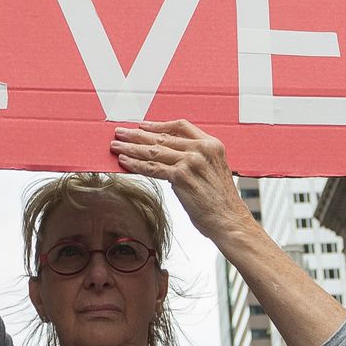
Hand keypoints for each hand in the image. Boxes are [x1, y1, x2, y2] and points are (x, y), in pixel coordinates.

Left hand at [110, 120, 254, 241]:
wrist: (230, 220)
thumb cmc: (221, 201)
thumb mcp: (214, 170)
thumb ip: (196, 159)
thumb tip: (169, 158)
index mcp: (212, 144)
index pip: (181, 126)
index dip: (159, 125)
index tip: (143, 126)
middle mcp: (202, 149)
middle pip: (162, 137)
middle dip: (137, 135)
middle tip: (120, 132)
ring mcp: (191, 161)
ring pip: (154, 151)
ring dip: (131, 148)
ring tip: (115, 146)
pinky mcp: (181, 176)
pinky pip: (152, 168)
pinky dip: (135, 165)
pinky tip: (124, 162)